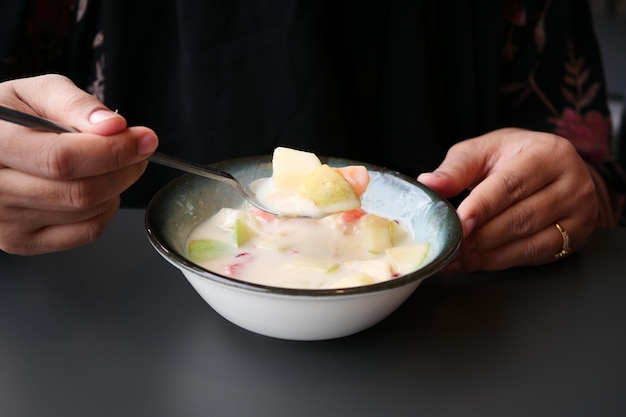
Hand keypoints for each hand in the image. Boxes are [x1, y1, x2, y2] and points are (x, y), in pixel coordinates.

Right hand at [0, 74, 157, 254]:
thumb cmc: (8, 117)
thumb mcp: (34, 93)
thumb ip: (75, 103)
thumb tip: (113, 126)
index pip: (63, 159)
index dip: (114, 151)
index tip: (144, 138)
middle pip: (80, 192)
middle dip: (124, 169)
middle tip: (138, 150)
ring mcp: (6, 222)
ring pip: (87, 213)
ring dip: (116, 187)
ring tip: (113, 164)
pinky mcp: (21, 241)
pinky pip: (86, 233)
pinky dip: (107, 210)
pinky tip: (101, 188)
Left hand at [418, 128, 597, 271]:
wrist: (549, 169)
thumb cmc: (511, 158)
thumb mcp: (483, 152)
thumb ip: (456, 169)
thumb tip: (428, 184)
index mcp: (549, 153)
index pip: (511, 184)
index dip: (482, 207)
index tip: (458, 224)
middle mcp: (572, 182)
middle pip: (521, 217)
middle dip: (480, 237)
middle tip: (449, 247)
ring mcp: (580, 213)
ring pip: (528, 241)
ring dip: (486, 254)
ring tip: (454, 258)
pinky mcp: (576, 237)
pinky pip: (534, 256)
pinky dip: (499, 262)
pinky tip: (472, 263)